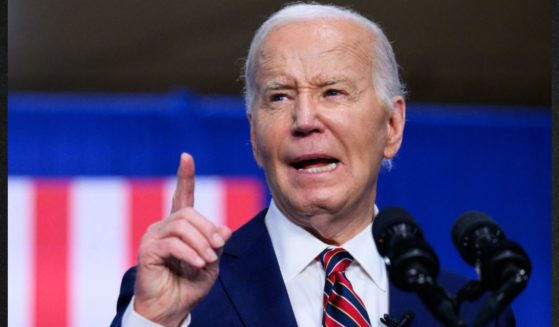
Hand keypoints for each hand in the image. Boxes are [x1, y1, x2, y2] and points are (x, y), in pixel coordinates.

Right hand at [133, 153, 231, 325]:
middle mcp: (164, 226)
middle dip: (207, 230)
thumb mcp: (211, 262)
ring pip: (181, 226)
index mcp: (180, 226)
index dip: (185, 177)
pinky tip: (198, 264)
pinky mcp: (147, 250)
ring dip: (200, 243)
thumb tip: (224, 229)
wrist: (171, 308)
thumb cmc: (190, 285)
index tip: (186, 157)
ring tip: (207, 261)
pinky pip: (172, 243)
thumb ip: (216, 243)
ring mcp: (153, 236)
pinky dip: (189, 253)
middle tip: (217, 248)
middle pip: (189, 213)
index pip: (182, 196)